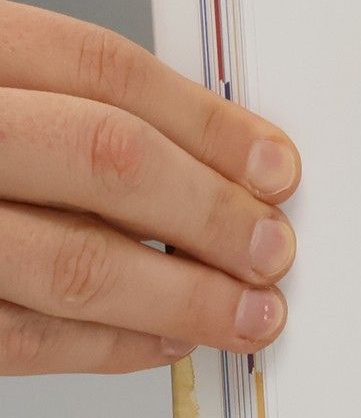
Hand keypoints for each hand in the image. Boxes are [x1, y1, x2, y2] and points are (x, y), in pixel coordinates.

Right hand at [0, 2, 298, 374]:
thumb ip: (63, 106)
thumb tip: (217, 162)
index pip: (102, 71)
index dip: (209, 123)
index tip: (278, 168)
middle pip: (103, 159)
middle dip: (210, 213)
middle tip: (273, 251)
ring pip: (70, 263)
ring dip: (181, 297)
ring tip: (248, 314)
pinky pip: (18, 336)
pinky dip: (107, 346)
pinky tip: (164, 341)